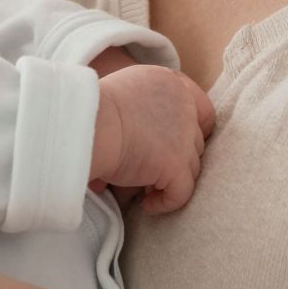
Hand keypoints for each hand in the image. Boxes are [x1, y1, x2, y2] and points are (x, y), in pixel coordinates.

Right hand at [89, 66, 215, 212]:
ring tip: (145, 191)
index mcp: (169, 82)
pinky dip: (166, 202)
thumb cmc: (89, 110)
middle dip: (177, 158)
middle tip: (151, 172)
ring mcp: (183, 135)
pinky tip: (148, 205)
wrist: (85, 123)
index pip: (202, 109)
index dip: (194, 132)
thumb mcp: (122, 95)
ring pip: (190, 168)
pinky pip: (181, 193)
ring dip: (169, 181)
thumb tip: (139, 144)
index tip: (178, 147)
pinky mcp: (176, 163)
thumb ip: (141, 111)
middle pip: (195, 141)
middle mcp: (183, 105)